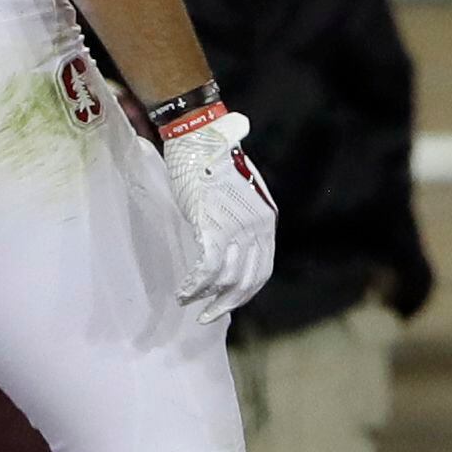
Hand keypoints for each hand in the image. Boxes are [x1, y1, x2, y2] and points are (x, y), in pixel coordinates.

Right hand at [163, 108, 277, 323]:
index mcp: (267, 219)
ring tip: (188, 301)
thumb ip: (240, 216)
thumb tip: (231, 242)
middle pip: (248, 280)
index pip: (262, 269)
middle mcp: (257, 226)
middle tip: (208, 317)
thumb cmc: (214, 158)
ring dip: (205, 297)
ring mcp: (236, 227)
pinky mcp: (212, 225)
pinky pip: (207, 268)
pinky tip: (183, 292)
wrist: (200, 134)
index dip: (244, 291)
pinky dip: (195, 285)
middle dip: (227, 303)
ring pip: (226, 278)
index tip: (227, 301)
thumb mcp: (239, 191)